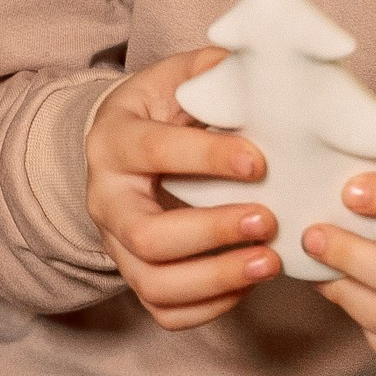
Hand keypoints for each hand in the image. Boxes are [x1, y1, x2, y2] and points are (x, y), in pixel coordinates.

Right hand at [87, 47, 280, 330]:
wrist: (119, 148)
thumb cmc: (157, 111)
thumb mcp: (175, 78)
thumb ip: (213, 70)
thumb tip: (265, 64)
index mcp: (114, 140)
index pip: (153, 152)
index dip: (206, 159)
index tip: (259, 161)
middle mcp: (106, 200)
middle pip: (147, 235)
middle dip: (211, 232)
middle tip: (267, 219)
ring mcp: (116, 245)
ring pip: (153, 283)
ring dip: (216, 279)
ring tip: (270, 261)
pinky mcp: (134, 276)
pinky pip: (164, 311)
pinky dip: (210, 307)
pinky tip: (248, 283)